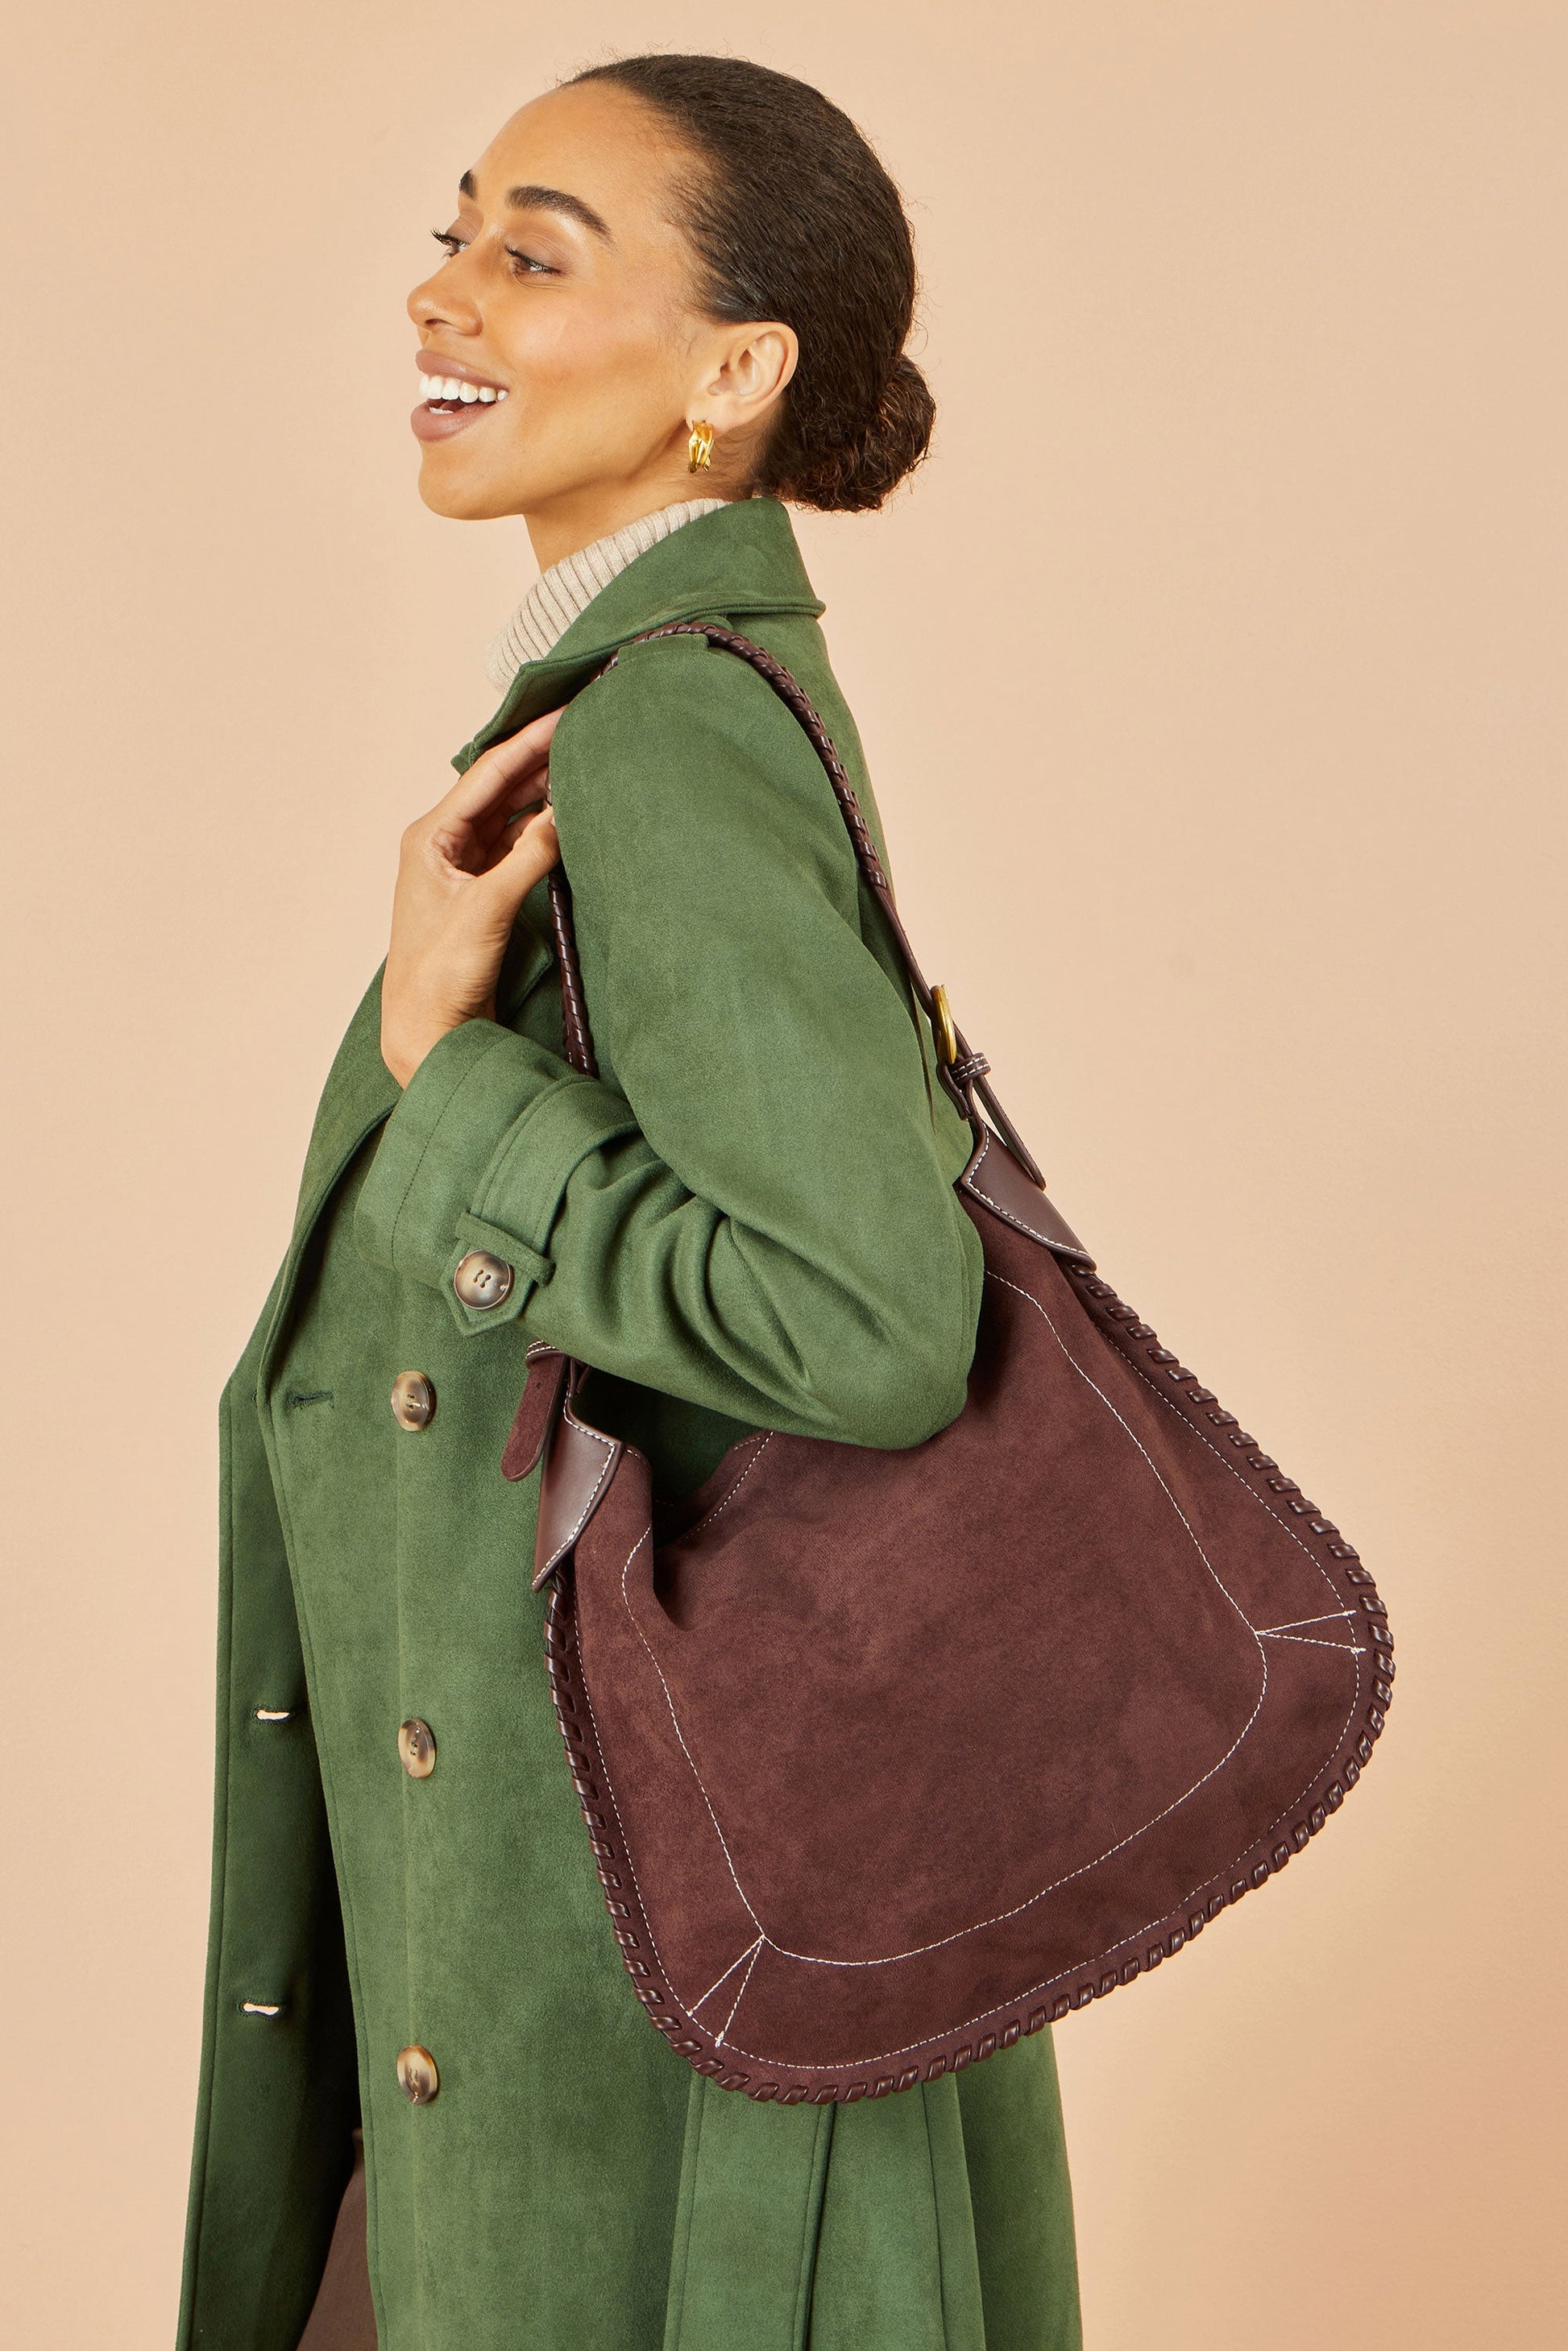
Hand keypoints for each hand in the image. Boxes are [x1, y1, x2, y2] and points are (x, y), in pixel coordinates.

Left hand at [381, 708, 563, 1087]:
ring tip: (586, 760)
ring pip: (512, 813)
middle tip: (586, 726)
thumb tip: (564, 813)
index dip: (530, 740)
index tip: (566, 712)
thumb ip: (529, 857)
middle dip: (542, 757)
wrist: (428, 1031)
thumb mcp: (488, 908)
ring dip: (545, 790)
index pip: (489, 773)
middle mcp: (444, 843)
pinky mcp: (483, 890)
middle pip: (500, 787)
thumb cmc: (439, 976)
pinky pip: (518, 844)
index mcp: (431, 835)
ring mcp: (464, 866)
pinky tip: (570, 812)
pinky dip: (543, 827)